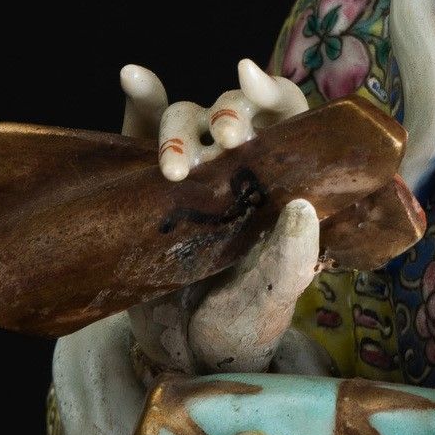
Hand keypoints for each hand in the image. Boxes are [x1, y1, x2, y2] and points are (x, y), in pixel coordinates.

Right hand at [120, 58, 326, 374]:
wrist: (181, 361)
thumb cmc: (240, 330)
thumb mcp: (270, 302)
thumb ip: (290, 261)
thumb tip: (303, 207)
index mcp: (283, 182)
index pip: (288, 116)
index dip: (273, 91)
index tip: (250, 79)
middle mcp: (241, 166)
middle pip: (235, 111)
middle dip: (229, 114)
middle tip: (227, 140)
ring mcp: (195, 171)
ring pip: (188, 120)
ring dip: (179, 130)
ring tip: (174, 167)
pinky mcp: (150, 183)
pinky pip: (144, 131)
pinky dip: (141, 99)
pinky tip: (131, 74)